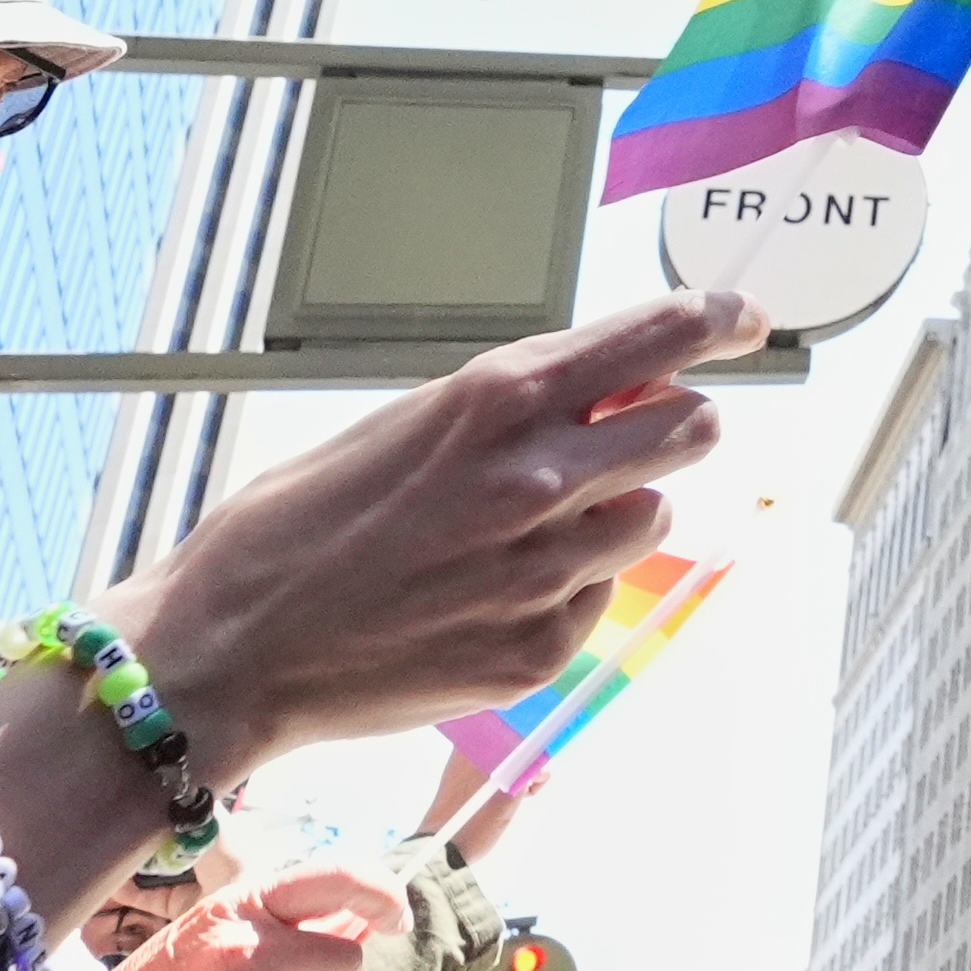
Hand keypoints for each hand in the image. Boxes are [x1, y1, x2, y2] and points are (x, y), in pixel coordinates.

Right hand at [111, 293, 755, 770]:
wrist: (227, 652)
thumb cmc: (296, 527)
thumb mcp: (404, 425)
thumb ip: (509, 408)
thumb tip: (600, 391)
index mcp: (497, 399)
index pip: (658, 337)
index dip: (716, 320)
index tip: (743, 319)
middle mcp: (539, 478)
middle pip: (690, 427)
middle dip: (673, 421)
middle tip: (637, 432)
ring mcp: (548, 571)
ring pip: (654, 515)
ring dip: (617, 509)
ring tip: (528, 527)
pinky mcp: (542, 649)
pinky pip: (601, 595)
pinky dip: (569, 587)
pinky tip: (490, 594)